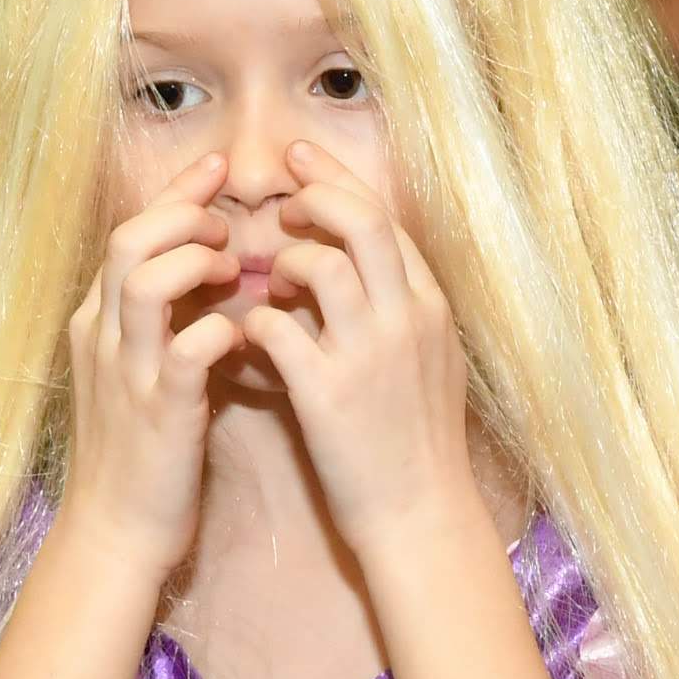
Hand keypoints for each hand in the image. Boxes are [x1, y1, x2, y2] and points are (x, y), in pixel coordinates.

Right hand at [59, 152, 241, 566]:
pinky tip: (247, 333)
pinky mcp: (159, 412)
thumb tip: (211, 272)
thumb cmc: (143, 455)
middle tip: (230, 221)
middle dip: (183, 214)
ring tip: (235, 268)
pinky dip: (220, 329)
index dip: (176, 194)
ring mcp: (128, 372)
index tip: (219, 167)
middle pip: (129, 239)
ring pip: (144, 281)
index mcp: (99, 322)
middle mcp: (104, 337)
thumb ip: (165, 322)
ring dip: (195, 260)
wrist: (116, 534)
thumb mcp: (142, 373)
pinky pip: (187, 350)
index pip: (131, 231)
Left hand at [249, 143, 477, 551]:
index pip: (385, 217)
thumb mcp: (431, 361)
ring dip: (281, 260)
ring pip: (318, 264)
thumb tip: (363, 264)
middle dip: (314, 192)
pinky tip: (247, 335)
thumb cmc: (418, 443)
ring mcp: (368, 354)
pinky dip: (253, 321)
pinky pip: (275, 328)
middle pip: (361, 218)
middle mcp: (404, 319)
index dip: (338, 180)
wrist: (421, 516)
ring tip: (268, 280)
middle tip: (280, 196)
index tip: (303, 162)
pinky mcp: (328, 393)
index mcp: (428, 307)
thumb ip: (402, 308)